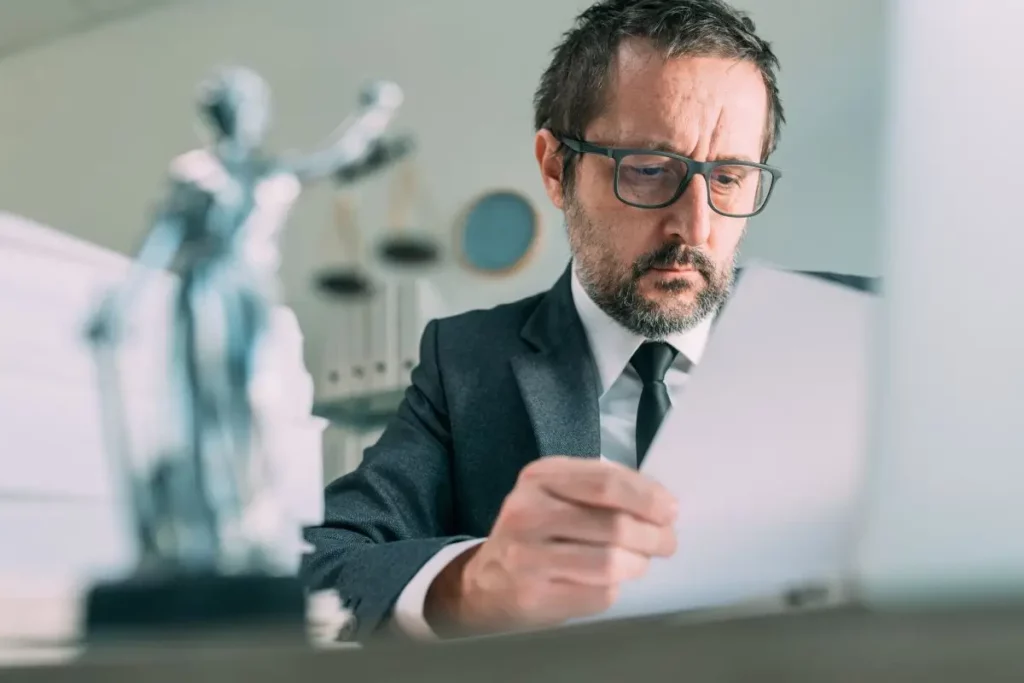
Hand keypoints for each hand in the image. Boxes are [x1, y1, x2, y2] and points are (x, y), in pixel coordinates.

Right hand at [425, 457, 677, 634]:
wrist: (485, 583)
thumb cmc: (535, 533)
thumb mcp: (556, 494)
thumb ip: (600, 489)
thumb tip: (661, 504)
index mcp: (539, 477)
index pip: (606, 482)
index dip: (647, 497)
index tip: (670, 510)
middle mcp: (528, 512)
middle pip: (614, 524)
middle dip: (653, 535)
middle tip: (666, 542)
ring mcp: (527, 556)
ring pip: (610, 562)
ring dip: (637, 564)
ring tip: (639, 563)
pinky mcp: (533, 595)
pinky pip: (598, 594)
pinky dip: (613, 590)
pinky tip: (606, 583)